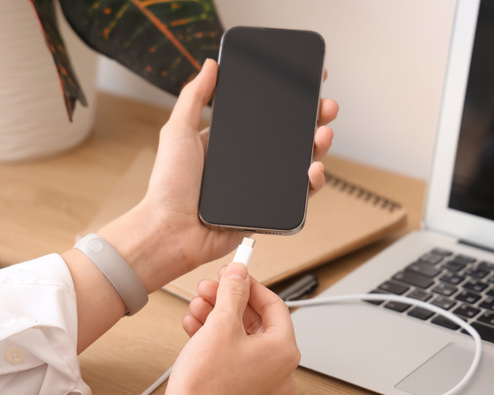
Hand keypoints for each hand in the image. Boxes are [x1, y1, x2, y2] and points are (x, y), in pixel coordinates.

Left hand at [99, 59, 338, 292]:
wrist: (171, 230)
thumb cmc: (168, 185)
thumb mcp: (177, 131)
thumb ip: (194, 97)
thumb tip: (211, 65)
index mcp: (229, 142)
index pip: (266, 116)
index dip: (288, 101)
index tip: (307, 84)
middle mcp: (247, 164)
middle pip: (290, 137)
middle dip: (313, 119)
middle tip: (326, 106)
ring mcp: (259, 187)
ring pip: (299, 164)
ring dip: (318, 146)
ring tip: (323, 134)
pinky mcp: (267, 211)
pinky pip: (297, 196)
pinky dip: (312, 182)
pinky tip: (313, 169)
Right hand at [147, 263, 298, 394]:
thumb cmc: (205, 385)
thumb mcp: (221, 324)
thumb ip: (233, 291)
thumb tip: (240, 273)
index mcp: (285, 352)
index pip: (274, 305)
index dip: (251, 285)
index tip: (235, 273)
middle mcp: (281, 370)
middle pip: (257, 321)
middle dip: (229, 301)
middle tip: (210, 288)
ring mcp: (263, 384)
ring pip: (243, 339)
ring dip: (219, 318)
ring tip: (197, 306)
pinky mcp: (244, 392)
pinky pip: (236, 356)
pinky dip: (218, 340)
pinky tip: (196, 327)